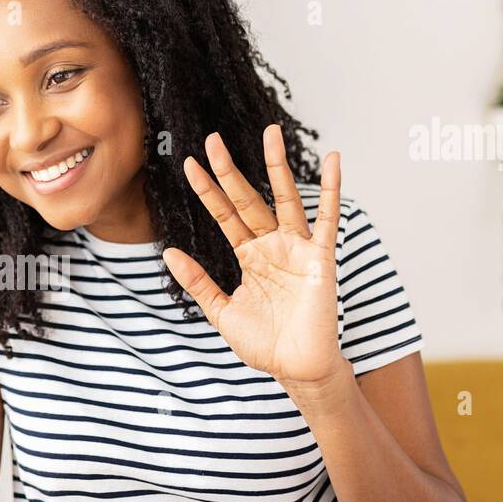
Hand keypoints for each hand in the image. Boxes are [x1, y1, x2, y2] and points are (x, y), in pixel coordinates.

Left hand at [161, 125, 349, 389]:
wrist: (296, 368)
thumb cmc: (264, 344)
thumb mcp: (221, 311)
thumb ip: (198, 282)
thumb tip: (169, 252)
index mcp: (249, 256)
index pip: (224, 214)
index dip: (207, 190)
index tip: (189, 163)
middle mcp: (272, 246)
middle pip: (248, 198)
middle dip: (230, 170)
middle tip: (213, 139)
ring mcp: (297, 249)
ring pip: (285, 199)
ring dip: (277, 166)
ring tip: (271, 133)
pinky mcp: (320, 258)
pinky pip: (327, 219)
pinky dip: (330, 190)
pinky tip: (333, 159)